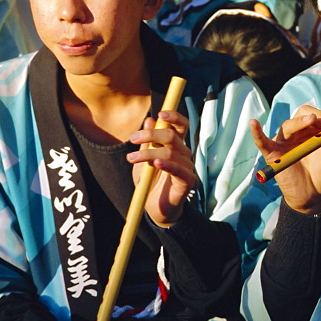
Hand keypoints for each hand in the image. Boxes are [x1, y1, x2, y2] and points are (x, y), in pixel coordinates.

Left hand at [128, 111, 195, 226]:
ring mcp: (187, 167)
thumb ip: (147, 142)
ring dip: (149, 153)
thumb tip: (149, 120)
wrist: (154, 208)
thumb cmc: (150, 182)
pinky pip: (179, 169)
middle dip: (151, 134)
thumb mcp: (143, 159)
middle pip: (172, 136)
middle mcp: (184, 153)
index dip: (174, 116)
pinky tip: (155, 164)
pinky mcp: (189, 181)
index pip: (181, 125)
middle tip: (133, 139)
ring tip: (131, 158)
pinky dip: (167, 165)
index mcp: (175, 145)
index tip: (160, 112)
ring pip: (170, 152)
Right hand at [250, 105, 320, 214]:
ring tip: (312, 120)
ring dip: (301, 121)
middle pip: (306, 114)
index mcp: (314, 128)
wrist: (314, 196)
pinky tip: (253, 123)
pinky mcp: (273, 153)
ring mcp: (285, 141)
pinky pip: (262, 142)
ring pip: (289, 125)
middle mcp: (299, 131)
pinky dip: (257, 133)